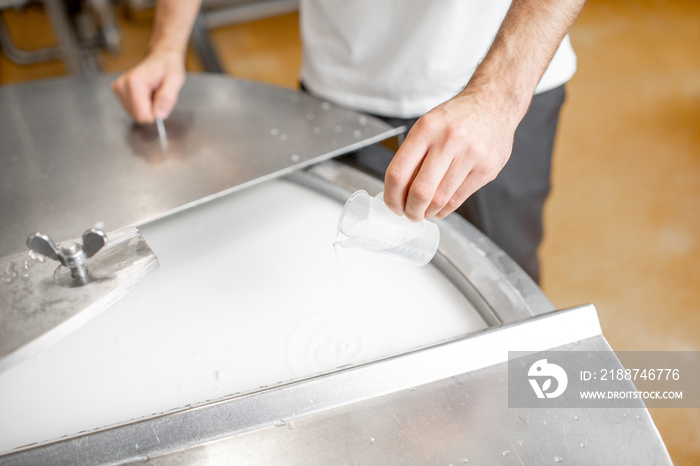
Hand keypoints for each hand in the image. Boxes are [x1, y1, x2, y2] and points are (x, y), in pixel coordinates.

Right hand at [111, 50, 185, 123]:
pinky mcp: (119, 92)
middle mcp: (122, 85)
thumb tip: (159, 115)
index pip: (142, 116)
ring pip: (135, 114)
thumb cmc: (168, 66)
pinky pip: (133, 110)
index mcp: (134, 83)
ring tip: (153, 92)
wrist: (161, 57)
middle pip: (138, 116)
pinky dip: (143, 105)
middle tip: (158, 94)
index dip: (155, 114)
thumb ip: (167, 98)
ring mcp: (118, 89)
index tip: (161, 101)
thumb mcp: (175, 80)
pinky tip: (147, 93)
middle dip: (151, 110)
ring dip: (147, 107)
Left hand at [383, 91, 518, 220]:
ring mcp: (471, 156)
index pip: (398, 173)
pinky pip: (458, 200)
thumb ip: (412, 156)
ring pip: (440, 200)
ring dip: (427, 212)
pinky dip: (444, 209)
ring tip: (423, 211)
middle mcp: (449, 141)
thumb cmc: (457, 117)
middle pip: (420, 192)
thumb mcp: (427, 126)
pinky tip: (439, 207)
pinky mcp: (487, 169)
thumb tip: (398, 191)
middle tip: (408, 214)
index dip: (391, 197)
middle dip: (410, 211)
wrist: (494, 103)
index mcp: (427, 129)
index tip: (392, 205)